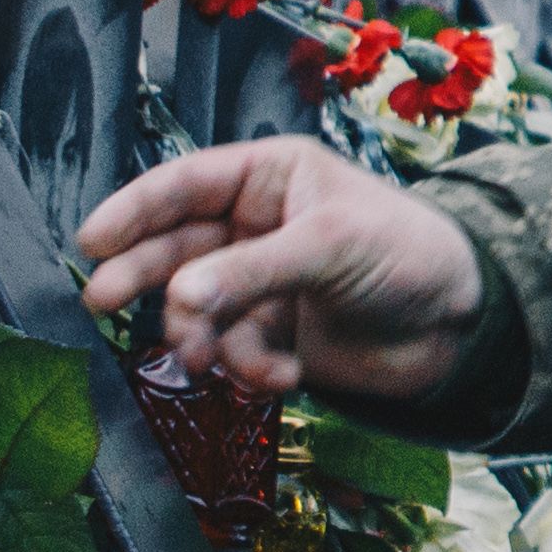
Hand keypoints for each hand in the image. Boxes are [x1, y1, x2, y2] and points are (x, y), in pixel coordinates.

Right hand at [74, 138, 488, 402]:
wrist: (460, 326)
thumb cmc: (409, 253)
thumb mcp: (331, 247)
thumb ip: (251, 272)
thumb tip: (179, 297)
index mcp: (270, 177)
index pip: (186, 184)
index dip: (134, 209)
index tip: (92, 239)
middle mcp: (255, 225)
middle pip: (175, 248)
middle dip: (143, 277)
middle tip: (101, 302)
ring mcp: (261, 282)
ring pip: (198, 310)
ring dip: (203, 338)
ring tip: (216, 360)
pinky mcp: (273, 333)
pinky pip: (233, 351)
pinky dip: (249, 368)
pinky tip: (284, 374)